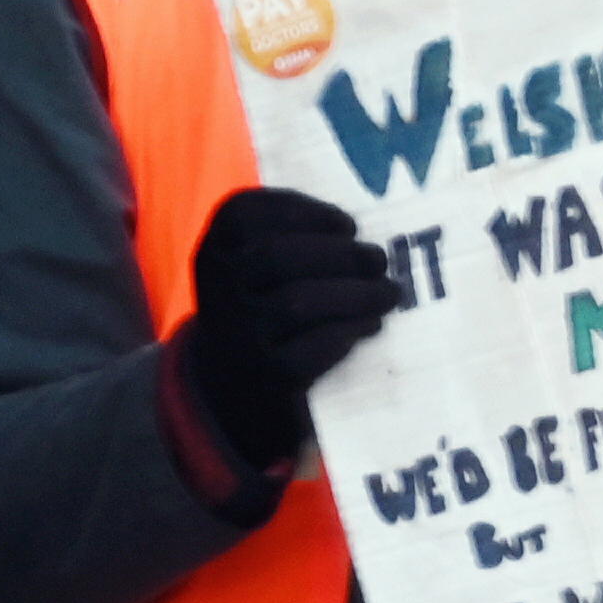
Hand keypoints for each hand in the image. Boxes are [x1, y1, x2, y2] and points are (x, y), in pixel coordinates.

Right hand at [178, 186, 399, 473]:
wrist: (239, 392)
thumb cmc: (267, 311)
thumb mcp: (263, 271)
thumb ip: (298, 242)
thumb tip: (362, 237)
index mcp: (214, 254)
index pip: (241, 214)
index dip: (301, 211)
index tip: (347, 225)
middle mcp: (215, 292)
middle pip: (277, 257)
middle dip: (341, 254)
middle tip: (379, 259)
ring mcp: (236, 338)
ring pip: (297, 303)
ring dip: (358, 294)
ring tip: (389, 293)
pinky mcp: (266, 378)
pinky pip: (311, 350)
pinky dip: (349, 332)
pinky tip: (369, 326)